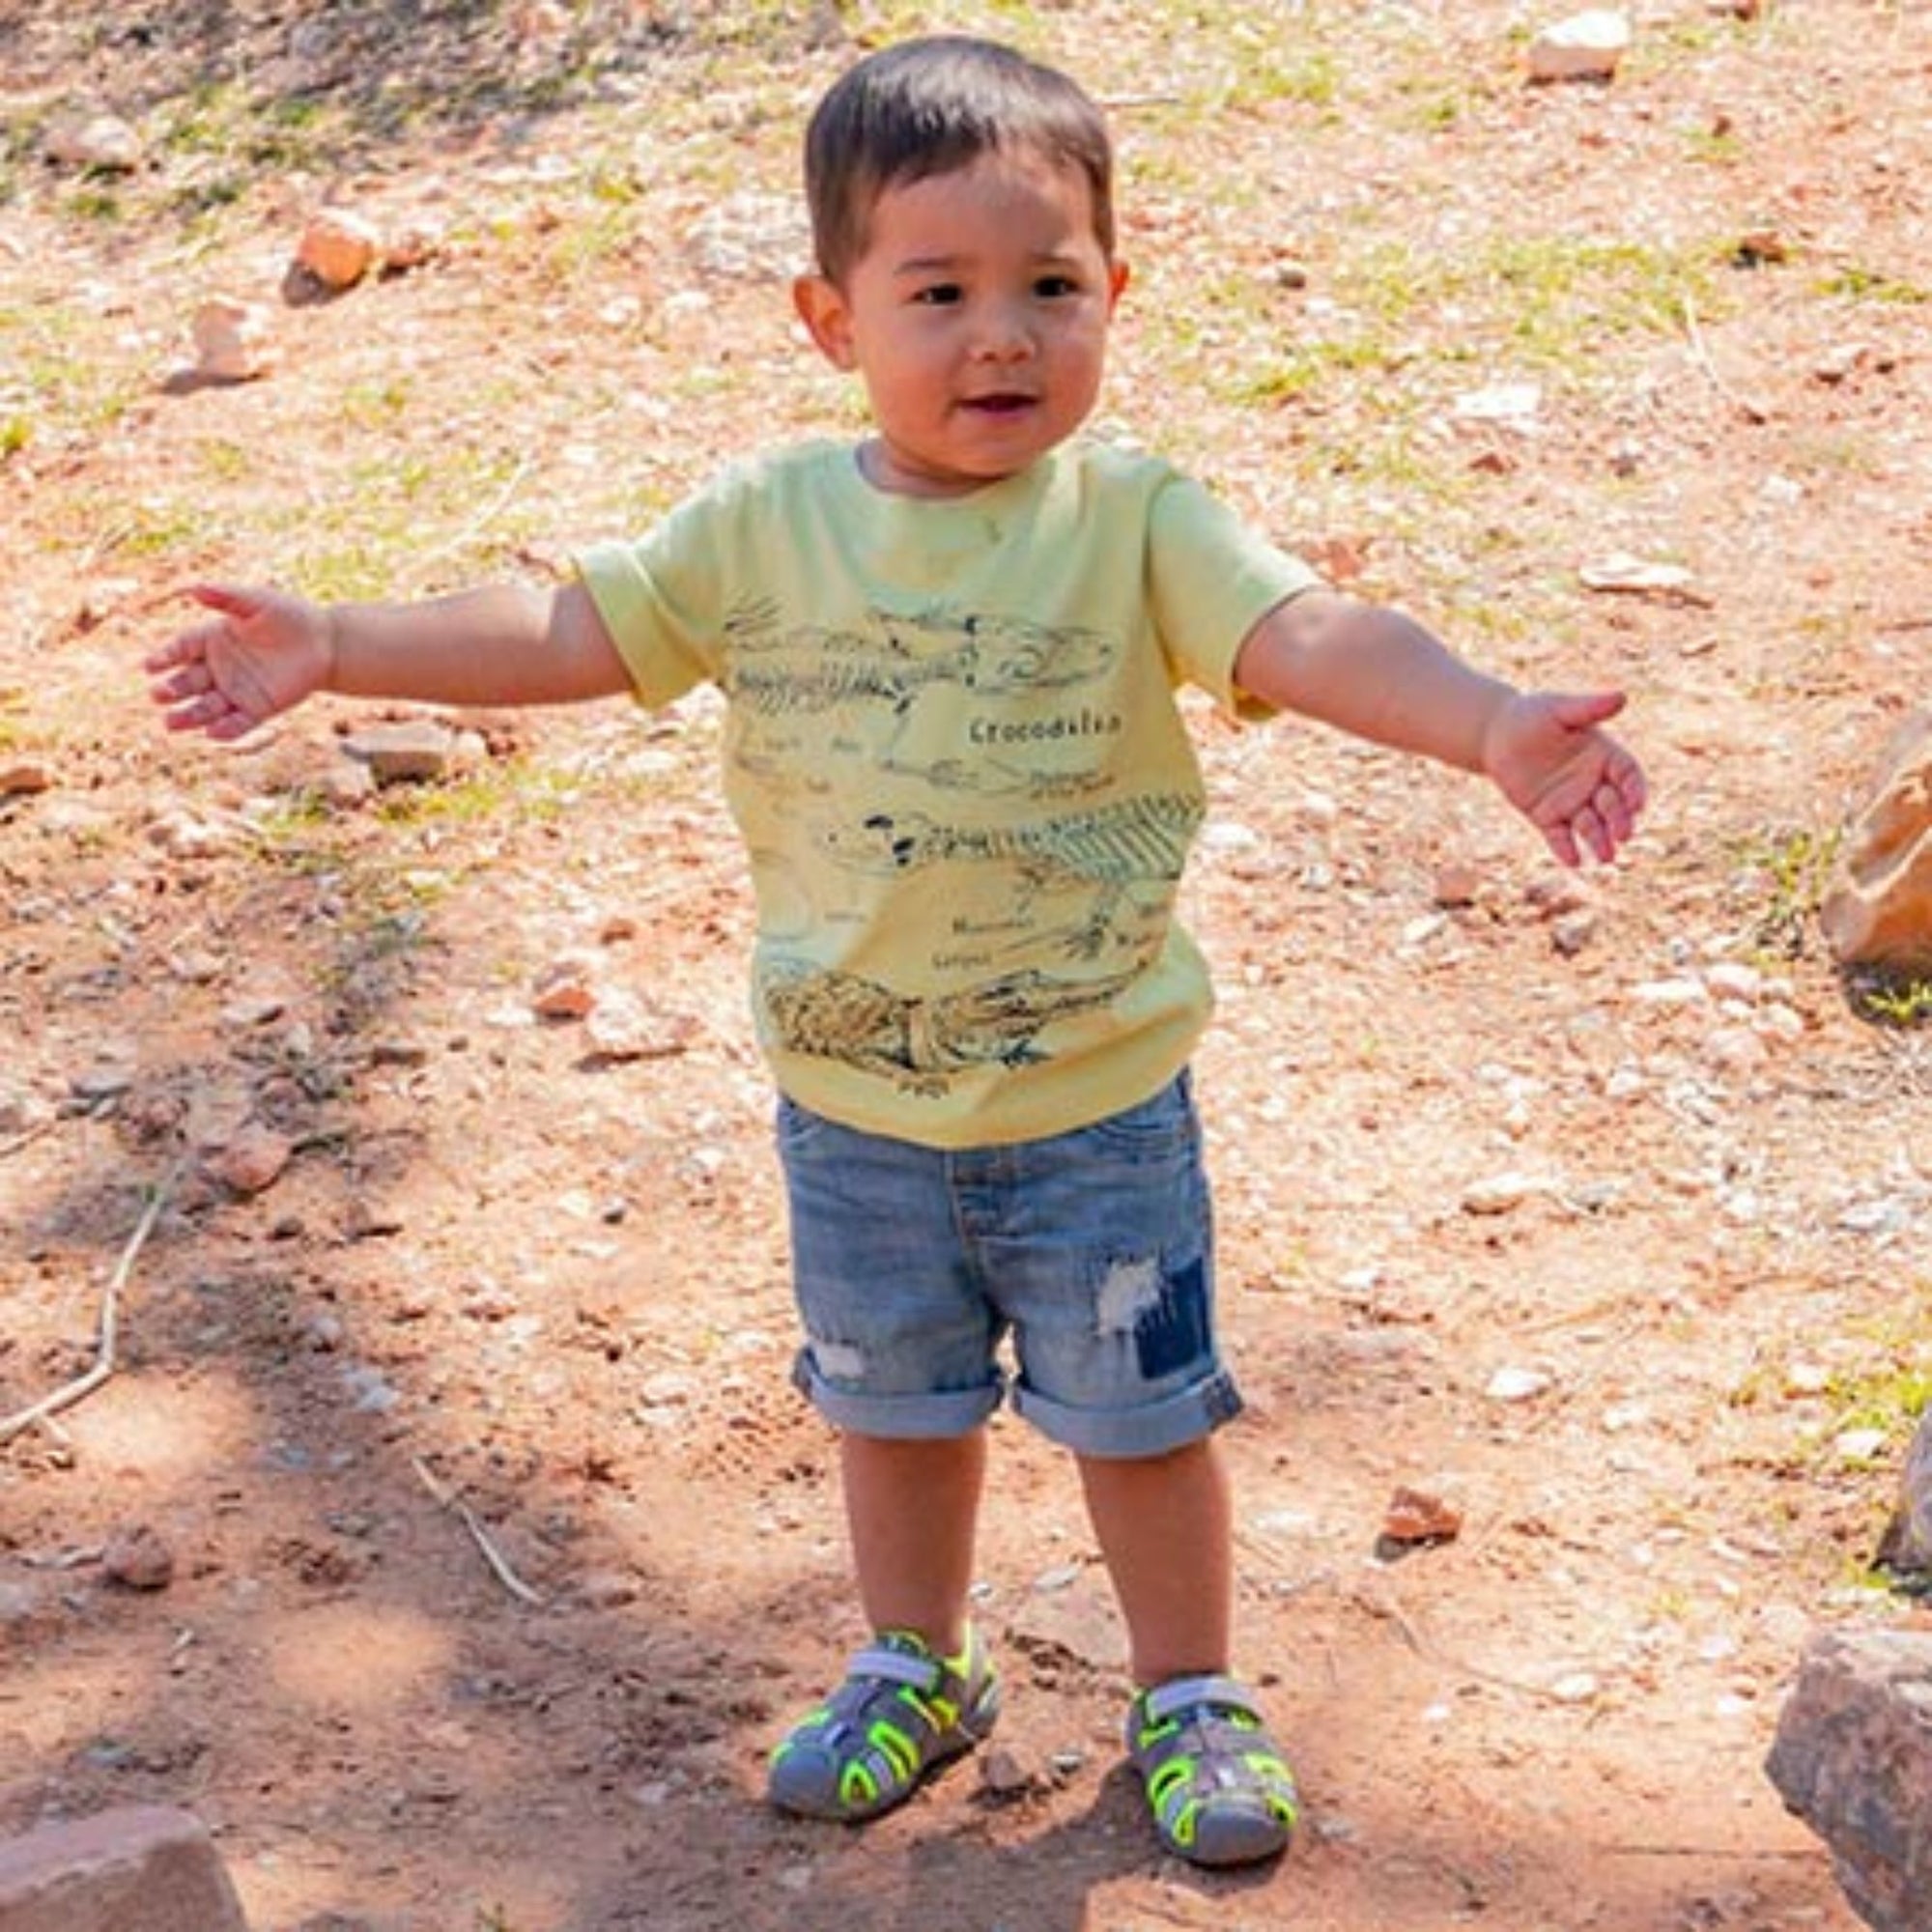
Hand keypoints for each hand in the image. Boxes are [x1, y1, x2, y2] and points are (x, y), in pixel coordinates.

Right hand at [145, 583, 333, 740]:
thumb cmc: (288, 616)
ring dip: (189, 716)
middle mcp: (218, 667)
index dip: (165, 657)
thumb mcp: (257, 602)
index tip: (150, 666)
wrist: (323, 642)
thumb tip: (194, 588)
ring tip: (170, 723)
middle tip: (158, 694)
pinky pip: (238, 722)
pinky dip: (226, 729)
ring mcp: (236, 690)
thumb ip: (227, 597)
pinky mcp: (257, 708)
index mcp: (211, 639)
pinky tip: (213, 732)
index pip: (181, 649)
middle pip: (188, 681)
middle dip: (172, 689)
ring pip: (206, 706)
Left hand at [1481, 689, 1646, 867]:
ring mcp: (1570, 801)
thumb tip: (1622, 696)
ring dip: (1600, 841)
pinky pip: (1559, 836)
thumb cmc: (1532, 714)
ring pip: (1590, 825)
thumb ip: (1589, 708)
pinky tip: (1573, 862)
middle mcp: (1592, 782)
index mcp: (1604, 755)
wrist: (1496, 734)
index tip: (1637, 804)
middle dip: (1620, 821)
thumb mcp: (1560, 709)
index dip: (1635, 790)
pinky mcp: (1546, 815)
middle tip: (1624, 835)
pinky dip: (1565, 849)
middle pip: (1613, 805)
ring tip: (1606, 857)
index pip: (1628, 775)